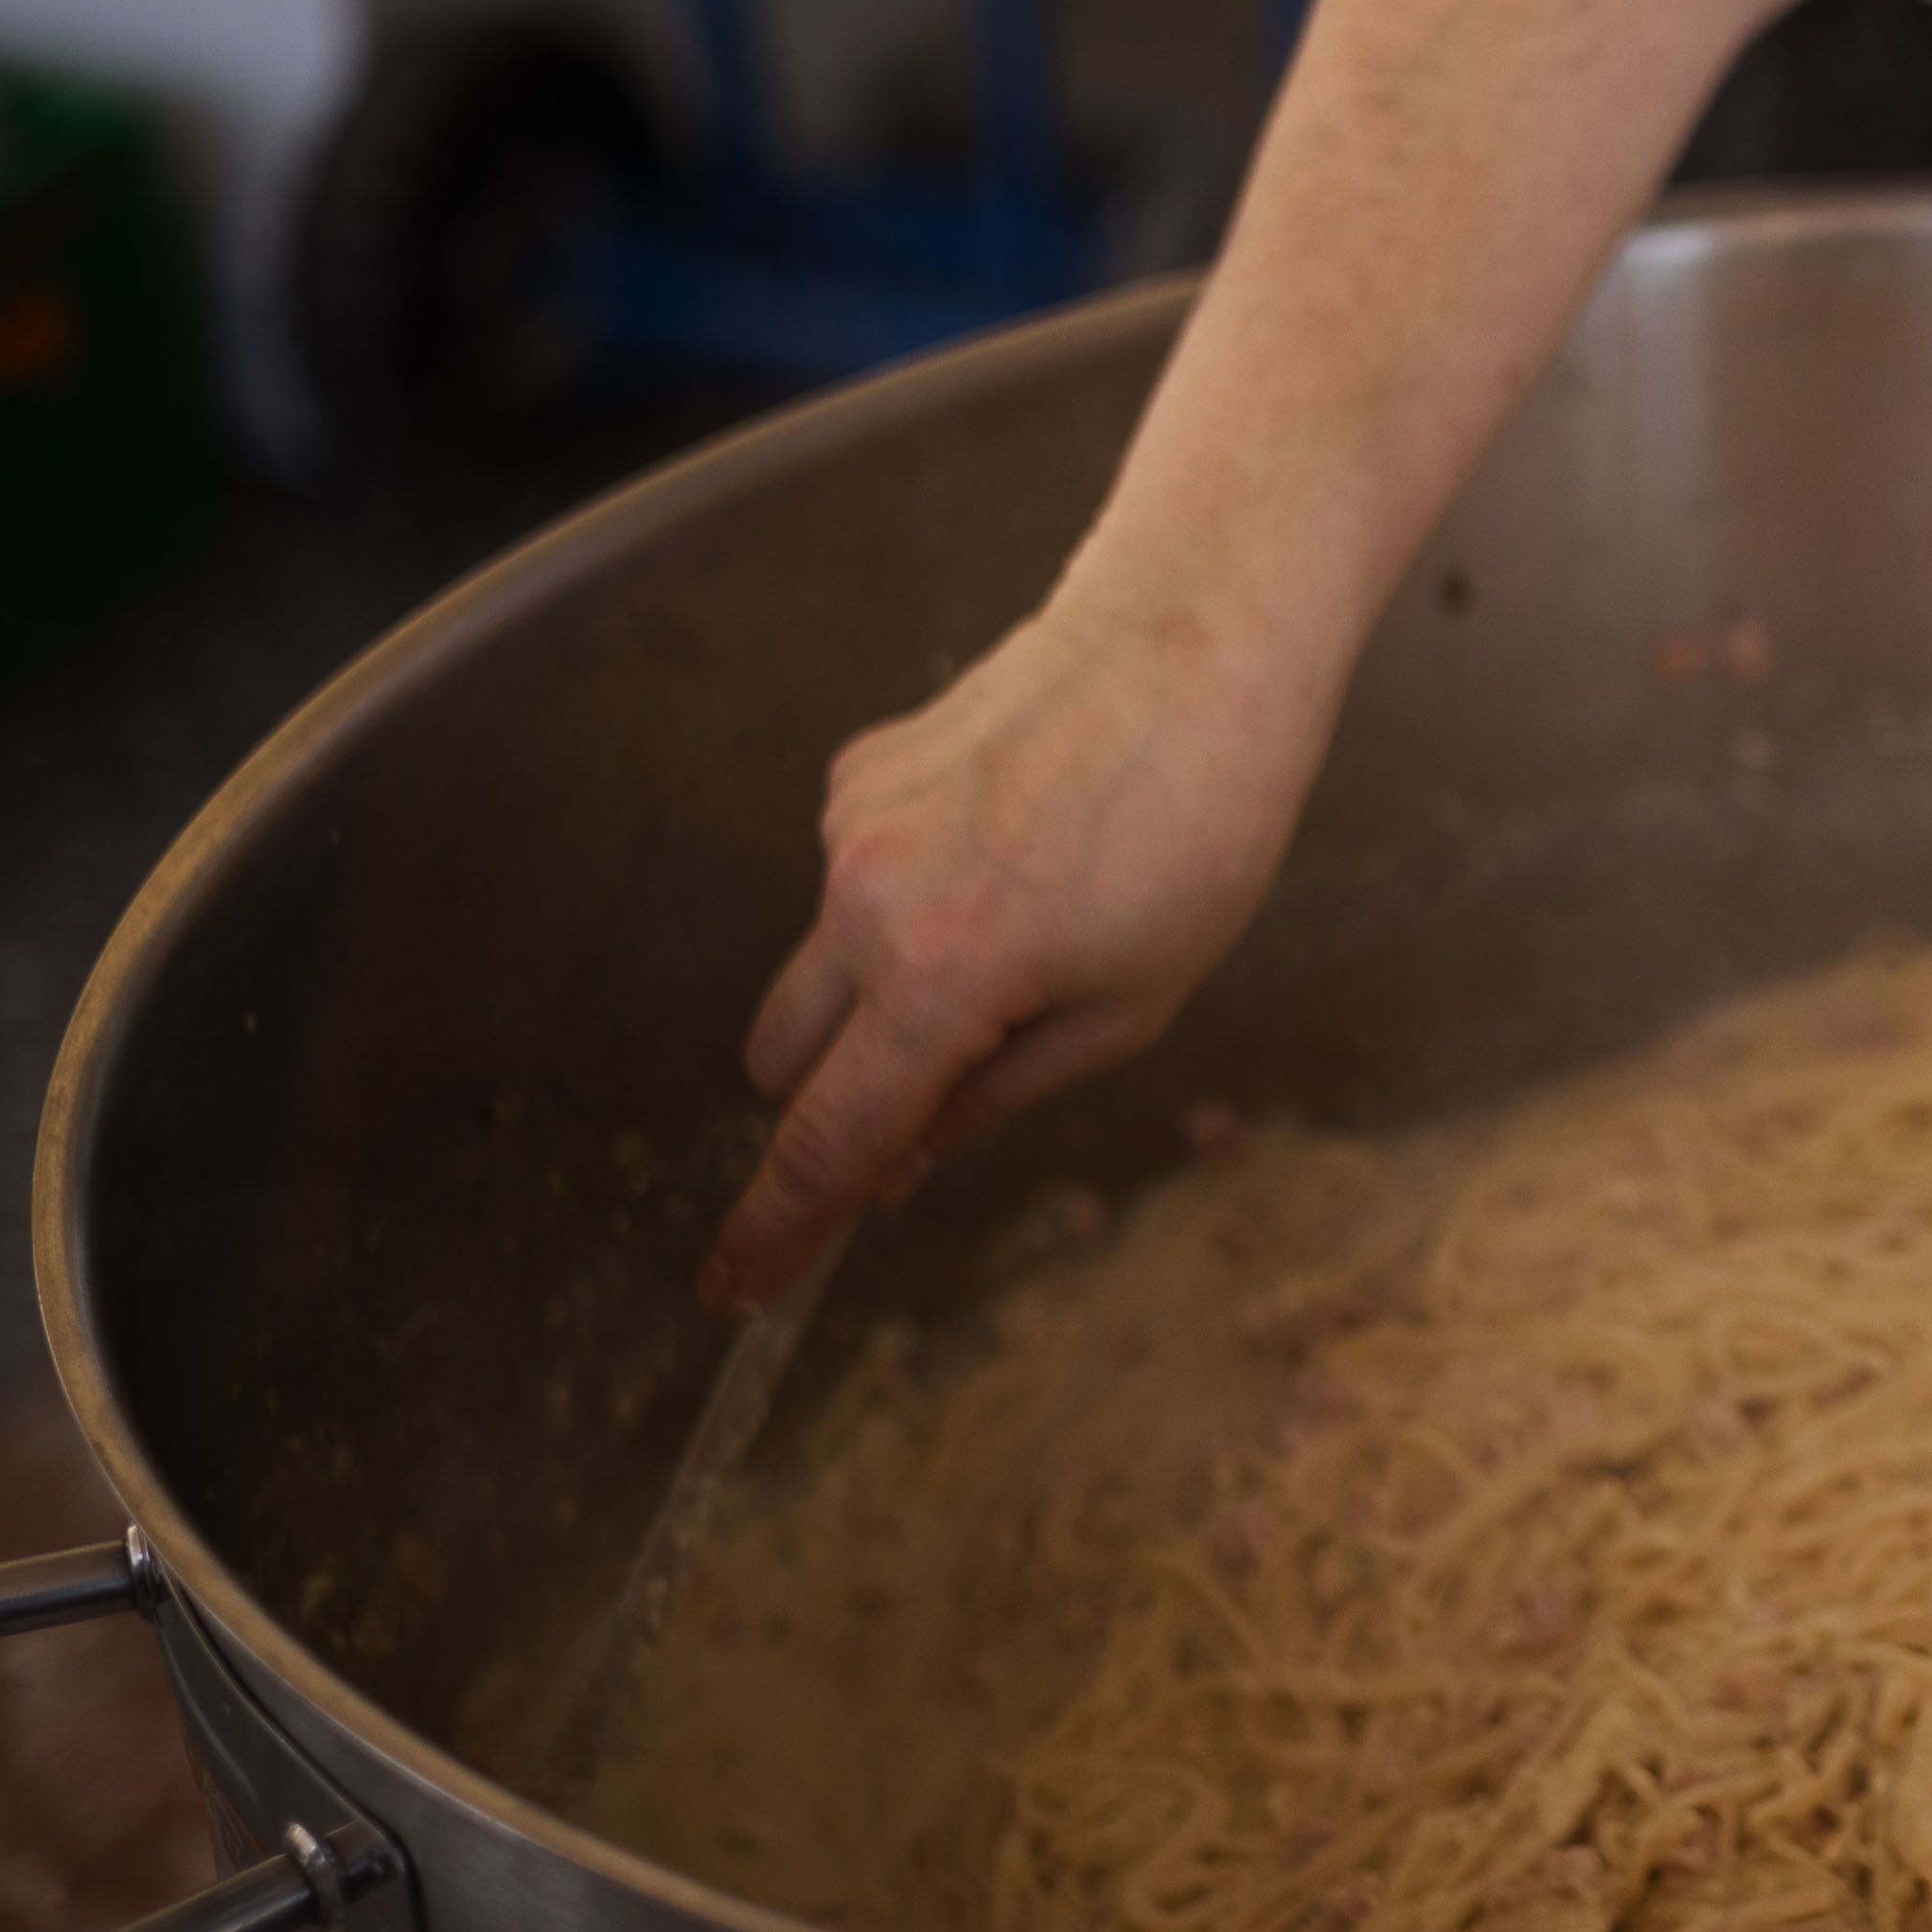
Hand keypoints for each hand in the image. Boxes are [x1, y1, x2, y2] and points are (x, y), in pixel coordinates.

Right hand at [705, 573, 1328, 1307]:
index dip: (778, 1226)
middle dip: (837, 1101)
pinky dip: (906, 903)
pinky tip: (1014, 849)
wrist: (1196, 643)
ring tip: (1025, 934)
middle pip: (786, 1060)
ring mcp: (852, 827)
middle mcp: (867, 900)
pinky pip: (855, 881)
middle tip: (935, 1100)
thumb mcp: (1129, 1006)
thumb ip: (996, 1091)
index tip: (732, 1287)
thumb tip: (903, 1152)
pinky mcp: (859, 772)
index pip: (828, 1138)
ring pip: (819, 967)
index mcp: (944, 977)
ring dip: (878, 997)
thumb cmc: (1200, 831)